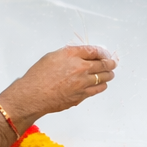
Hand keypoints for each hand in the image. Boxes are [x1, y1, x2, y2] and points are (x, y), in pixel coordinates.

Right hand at [0, 45, 115, 126]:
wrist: (34, 95)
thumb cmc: (38, 76)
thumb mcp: (52, 57)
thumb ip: (68, 54)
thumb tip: (78, 56)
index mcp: (72, 55)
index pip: (93, 50)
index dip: (102, 52)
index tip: (105, 53)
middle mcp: (80, 67)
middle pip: (102, 64)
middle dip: (109, 63)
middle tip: (112, 63)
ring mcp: (82, 82)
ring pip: (103, 77)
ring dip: (108, 75)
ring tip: (111, 73)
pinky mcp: (82, 95)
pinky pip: (97, 89)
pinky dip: (102, 85)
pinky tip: (103, 84)